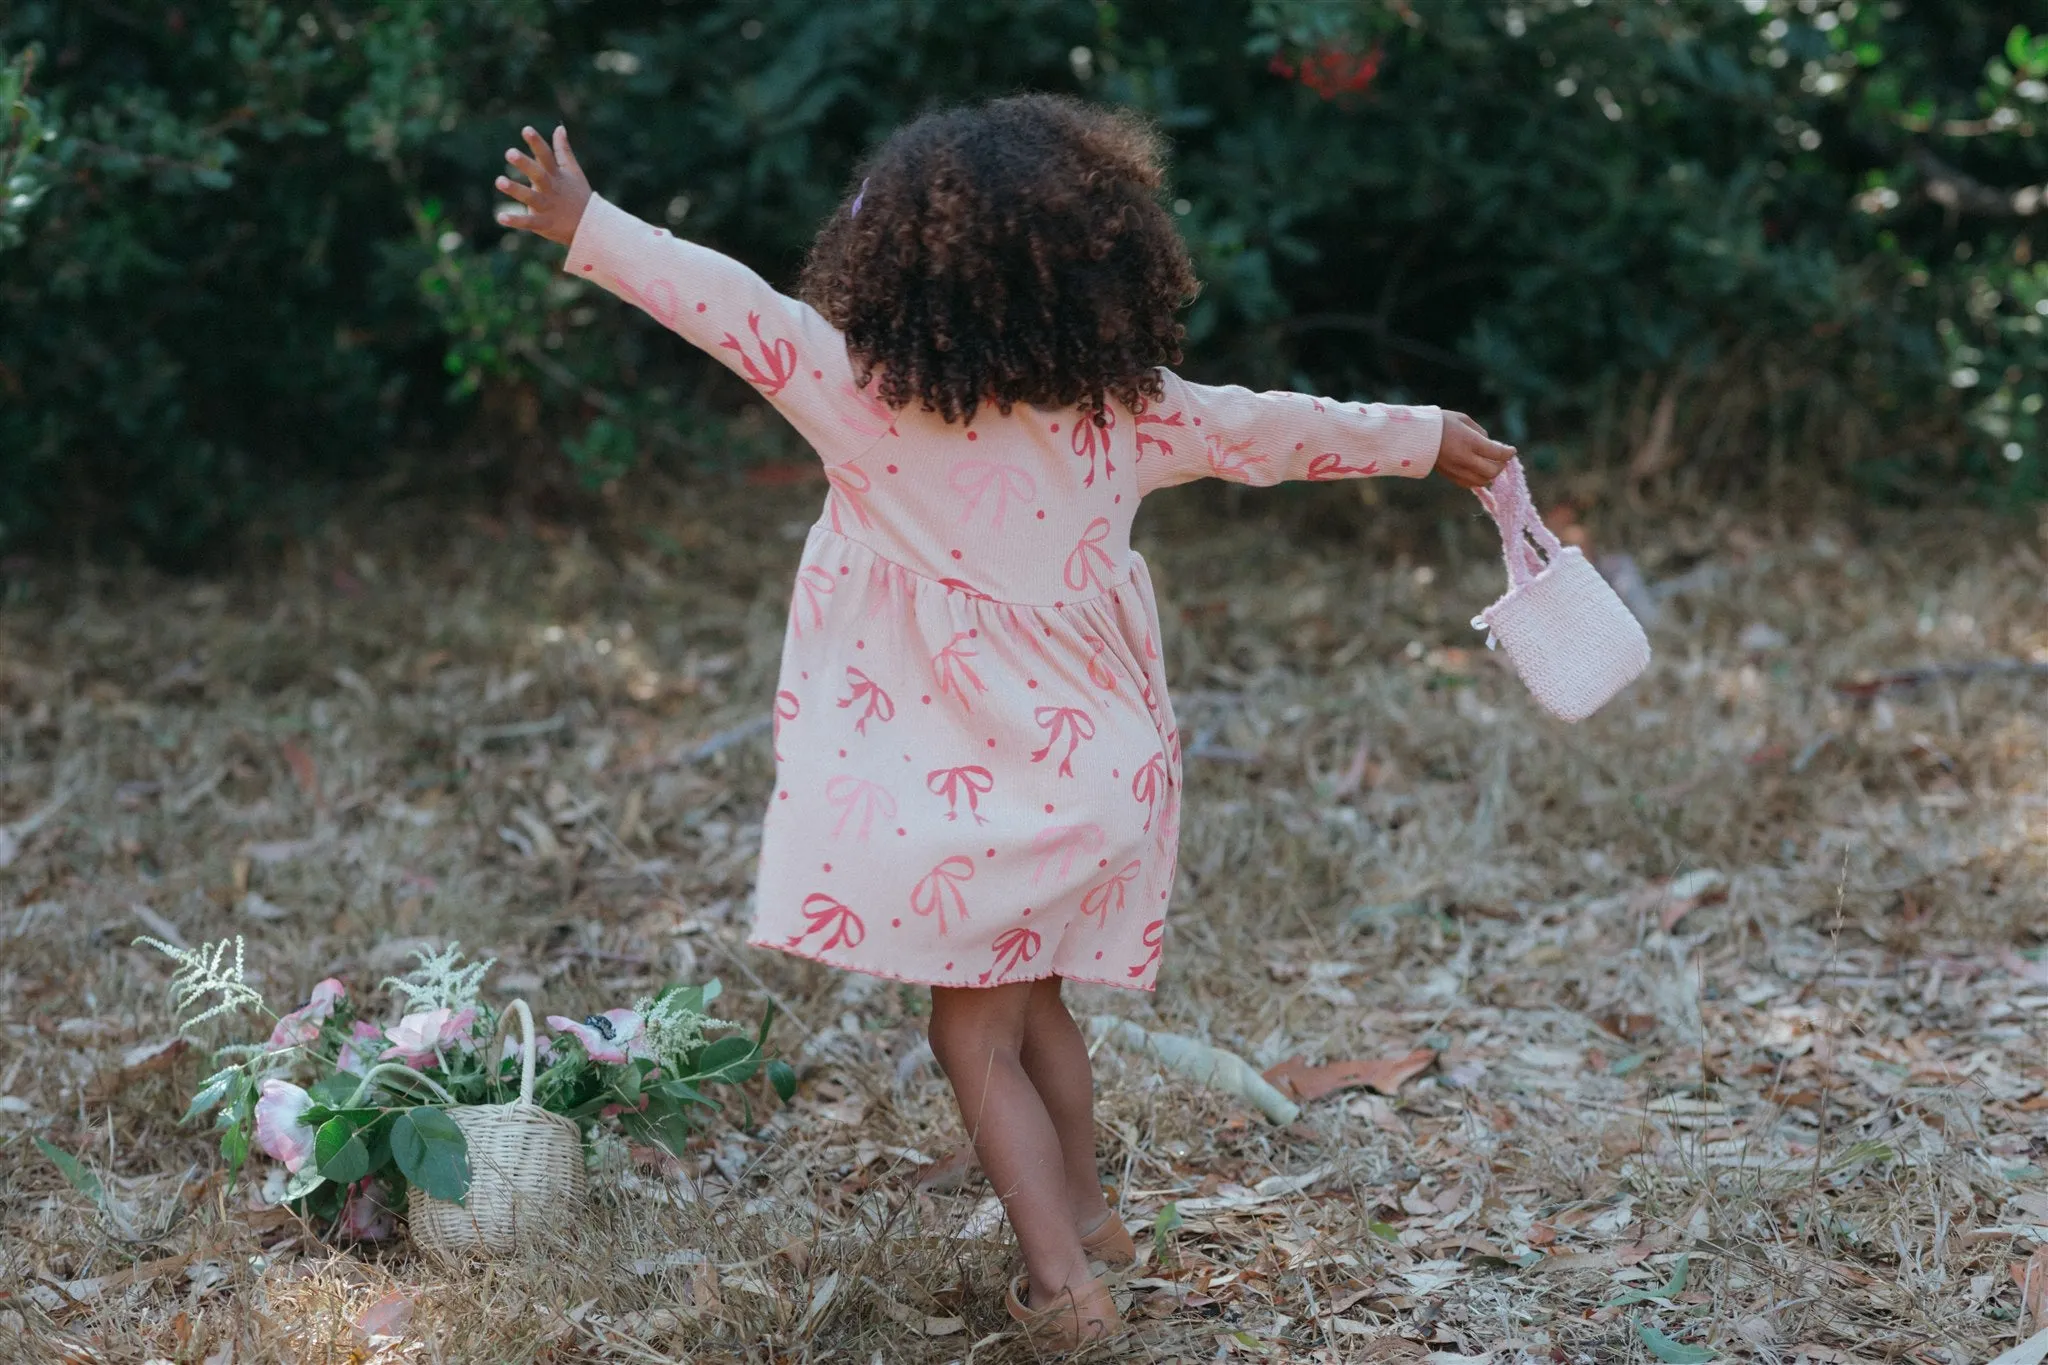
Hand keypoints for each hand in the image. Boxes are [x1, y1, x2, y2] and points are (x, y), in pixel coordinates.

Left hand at [495, 125, 591, 246]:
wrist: (591, 227)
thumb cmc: (579, 195)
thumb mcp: (573, 171)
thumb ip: (563, 150)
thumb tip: (559, 128)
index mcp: (557, 175)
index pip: (547, 156)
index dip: (537, 143)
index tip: (526, 130)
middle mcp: (552, 189)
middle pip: (538, 174)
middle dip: (525, 164)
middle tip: (510, 153)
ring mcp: (548, 206)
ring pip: (530, 197)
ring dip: (515, 190)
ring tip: (498, 181)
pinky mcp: (545, 223)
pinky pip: (529, 222)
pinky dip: (516, 221)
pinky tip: (500, 217)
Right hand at [1433, 411, 1515, 489]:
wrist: (1415, 435)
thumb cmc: (1440, 422)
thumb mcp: (1464, 420)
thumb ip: (1480, 433)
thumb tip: (1491, 445)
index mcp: (1470, 442)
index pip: (1497, 453)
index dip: (1509, 453)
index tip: (1512, 450)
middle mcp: (1465, 459)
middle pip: (1493, 471)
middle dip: (1501, 465)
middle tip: (1502, 459)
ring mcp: (1457, 470)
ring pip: (1483, 481)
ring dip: (1490, 474)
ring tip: (1490, 465)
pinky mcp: (1450, 476)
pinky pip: (1470, 484)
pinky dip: (1478, 479)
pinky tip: (1478, 471)